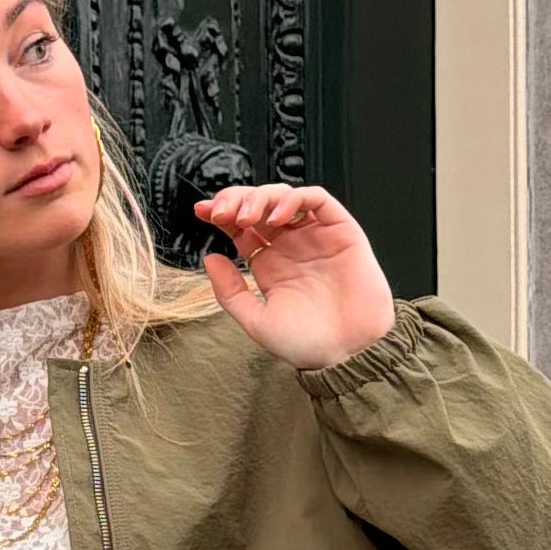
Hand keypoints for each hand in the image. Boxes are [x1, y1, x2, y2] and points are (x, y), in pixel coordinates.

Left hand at [193, 183, 394, 370]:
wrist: (347, 353)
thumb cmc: (307, 344)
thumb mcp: (256, 321)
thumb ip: (230, 292)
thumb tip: (209, 258)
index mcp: (269, 265)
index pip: (241, 227)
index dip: (222, 213)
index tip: (202, 212)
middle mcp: (291, 246)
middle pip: (258, 205)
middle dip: (235, 200)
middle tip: (221, 213)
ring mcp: (315, 236)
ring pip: (284, 196)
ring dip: (260, 197)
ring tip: (246, 217)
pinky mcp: (340, 231)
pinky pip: (316, 199)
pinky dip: (293, 198)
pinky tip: (277, 217)